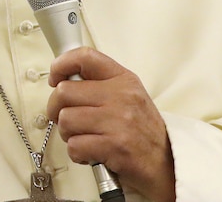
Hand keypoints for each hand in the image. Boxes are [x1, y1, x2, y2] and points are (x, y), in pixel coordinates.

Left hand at [47, 47, 175, 201]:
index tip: (55, 77)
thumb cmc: (143, 131)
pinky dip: (77, 153)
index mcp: (123, 79)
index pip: (85, 57)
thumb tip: (64, 80)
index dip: (62, 64)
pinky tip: (89, 153)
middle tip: (63, 117)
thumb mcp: (129, 96)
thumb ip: (101, 85)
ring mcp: (117, 121)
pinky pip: (74, 145)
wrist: (167, 163)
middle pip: (64, 92)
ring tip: (82, 137)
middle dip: (56, 108)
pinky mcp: (113, 146)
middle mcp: (121, 96)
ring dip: (67, 134)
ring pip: (65, 120)